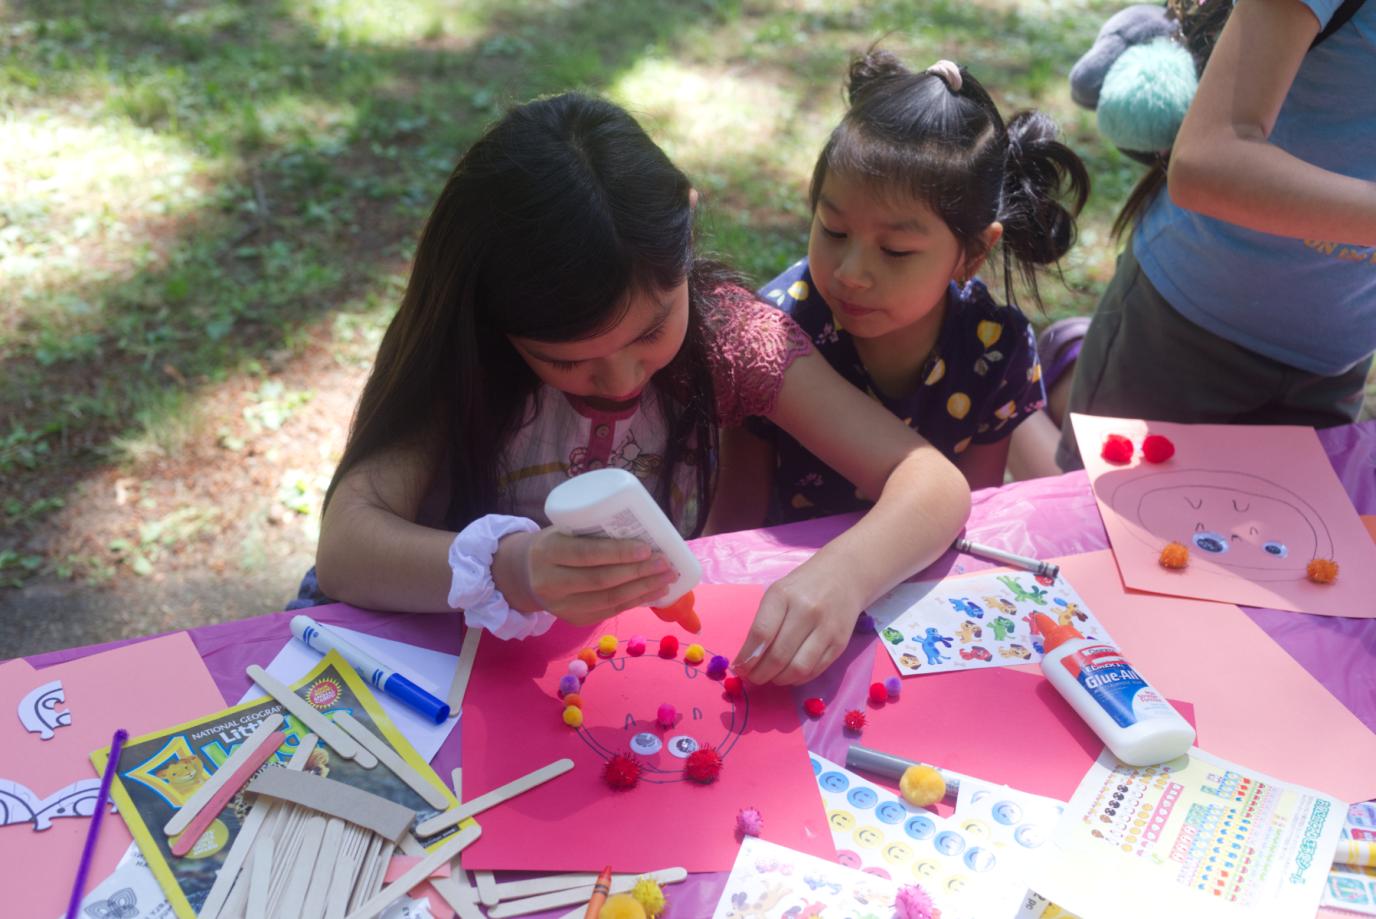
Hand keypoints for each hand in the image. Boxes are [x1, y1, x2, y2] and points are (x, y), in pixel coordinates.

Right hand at [493, 528, 675, 626]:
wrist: (526, 574)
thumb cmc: (555, 543)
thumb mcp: (564, 530)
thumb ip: (593, 532)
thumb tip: (644, 532)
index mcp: (547, 552)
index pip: (586, 554)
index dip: (618, 553)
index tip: (646, 548)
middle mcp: (550, 583)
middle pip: (601, 580)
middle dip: (638, 572)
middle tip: (665, 563)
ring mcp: (561, 607)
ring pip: (608, 601)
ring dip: (643, 590)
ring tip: (667, 579)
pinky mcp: (574, 620)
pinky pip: (609, 612)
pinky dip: (635, 602)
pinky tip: (654, 593)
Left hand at [731, 565, 862, 684]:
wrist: (845, 575)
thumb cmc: (803, 586)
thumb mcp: (778, 593)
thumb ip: (764, 622)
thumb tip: (748, 660)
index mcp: (783, 595)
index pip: (761, 633)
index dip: (747, 658)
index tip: (739, 668)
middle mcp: (806, 611)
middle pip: (778, 656)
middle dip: (760, 674)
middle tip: (754, 678)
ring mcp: (826, 628)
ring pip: (798, 668)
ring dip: (779, 680)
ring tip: (771, 678)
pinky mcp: (840, 643)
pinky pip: (815, 670)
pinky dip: (798, 678)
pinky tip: (790, 674)